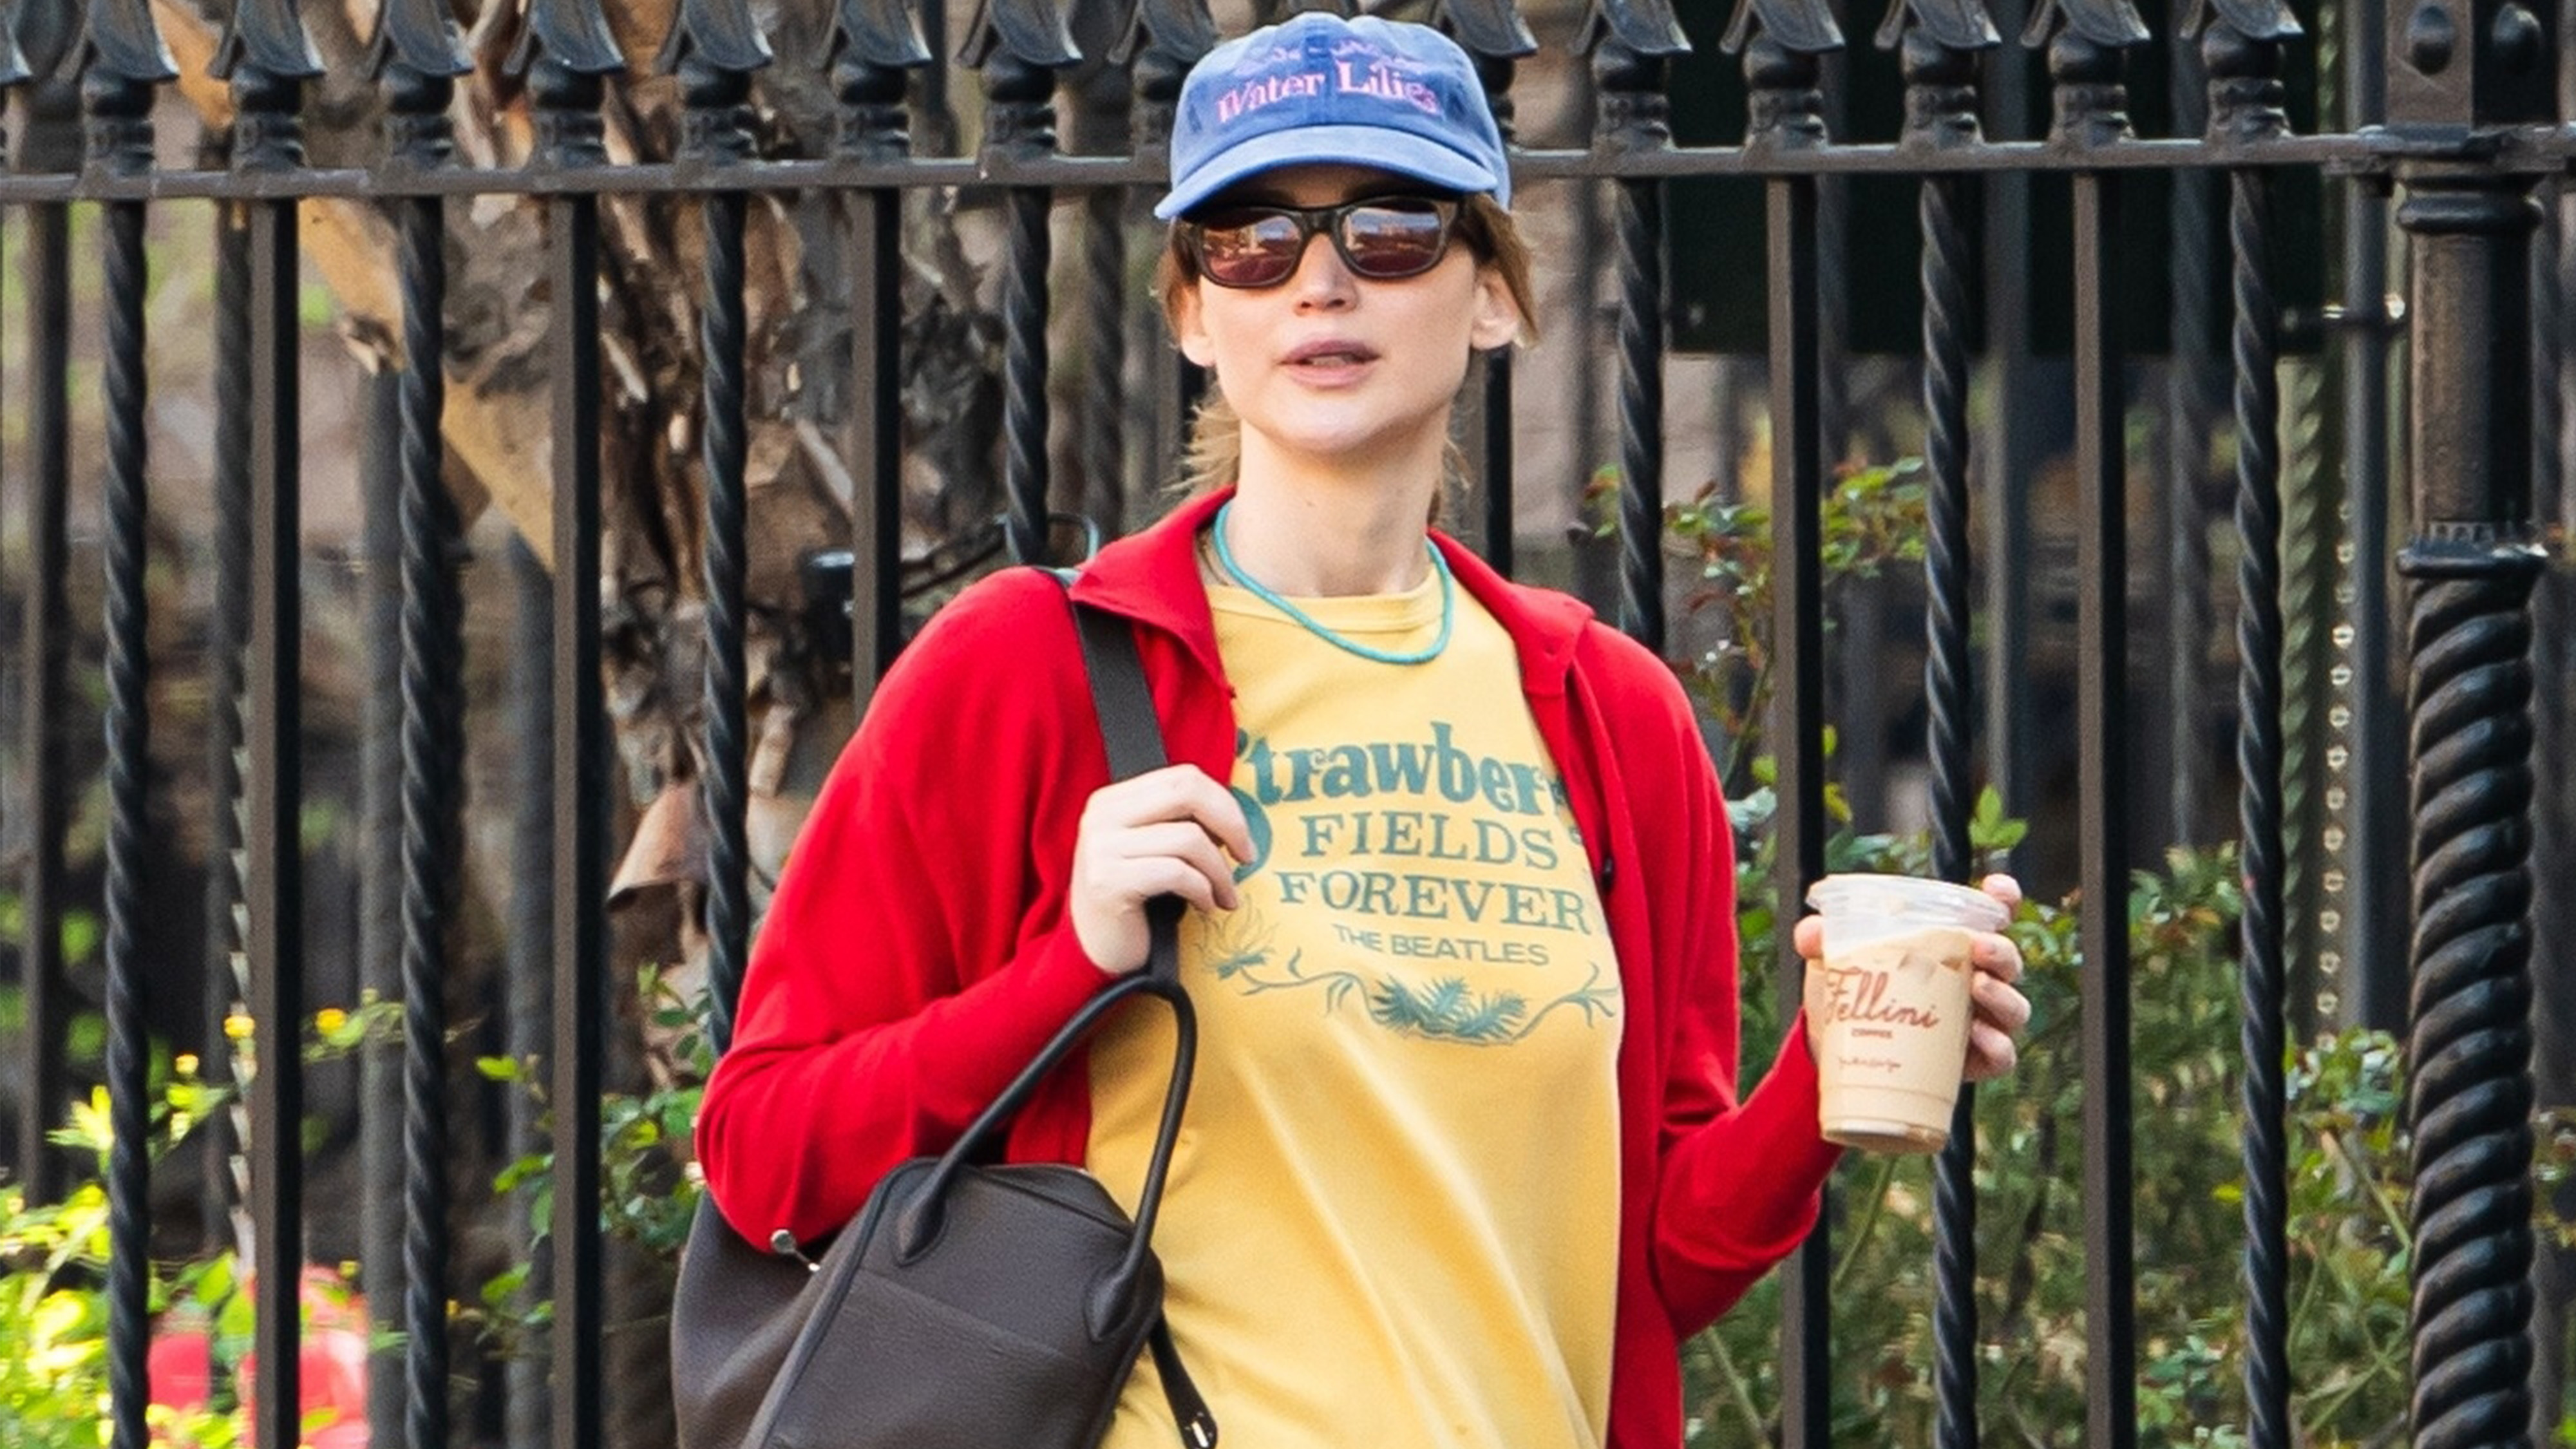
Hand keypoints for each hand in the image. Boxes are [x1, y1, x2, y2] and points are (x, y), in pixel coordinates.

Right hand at [1068, 764, 1253, 975]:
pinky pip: (1177, 873)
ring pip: (1189, 838)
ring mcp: (1101, 847)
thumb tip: (1231, 816)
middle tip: (1247, 856)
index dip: (1224, 803)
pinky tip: (1205, 907)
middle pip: (1187, 793)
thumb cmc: (1135, 903)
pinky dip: (1203, 891)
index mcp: (1113, 800)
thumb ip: (1178, 823)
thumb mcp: (1152, 851)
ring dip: (1220, 873)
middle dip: (1231, 824)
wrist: (1095, 954)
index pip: (1183, 777)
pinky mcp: (1108, 882)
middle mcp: (1102, 816)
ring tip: (1225, 896)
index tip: (1241, 836)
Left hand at [1794, 873, 2032, 1082]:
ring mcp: (1980, 1021)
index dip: (2004, 899)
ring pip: (2014, 1007)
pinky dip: (1997, 1046)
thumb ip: (1819, 940)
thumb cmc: (1849, 992)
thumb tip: (1812, 932)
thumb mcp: (1832, 961)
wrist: (1834, 1048)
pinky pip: (2002, 1056)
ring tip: (1977, 988)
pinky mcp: (1974, 1060)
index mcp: (1951, 946)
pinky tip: (1977, 1036)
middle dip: (2001, 950)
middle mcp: (1975, 979)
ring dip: (2003, 996)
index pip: (1992, 917)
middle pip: (2008, 961)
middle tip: (1977, 946)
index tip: (1999, 889)